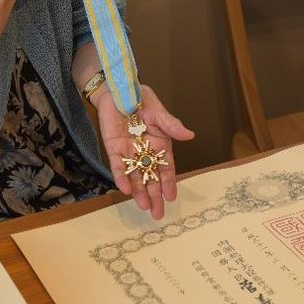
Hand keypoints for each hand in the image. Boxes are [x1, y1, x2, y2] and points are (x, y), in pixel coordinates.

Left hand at [94, 84, 194, 218]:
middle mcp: (145, 151)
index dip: (169, 183)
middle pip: (151, 177)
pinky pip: (117, 166)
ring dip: (139, 192)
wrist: (117, 89)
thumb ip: (171, 125)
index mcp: (160, 143)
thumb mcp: (158, 110)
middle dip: (155, 195)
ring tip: (143, 207)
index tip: (171, 197)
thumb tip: (190, 135)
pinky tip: (125, 189)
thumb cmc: (140, 97)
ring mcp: (129, 152)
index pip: (166, 167)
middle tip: (157, 214)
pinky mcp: (113, 149)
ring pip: (135, 176)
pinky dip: (121, 177)